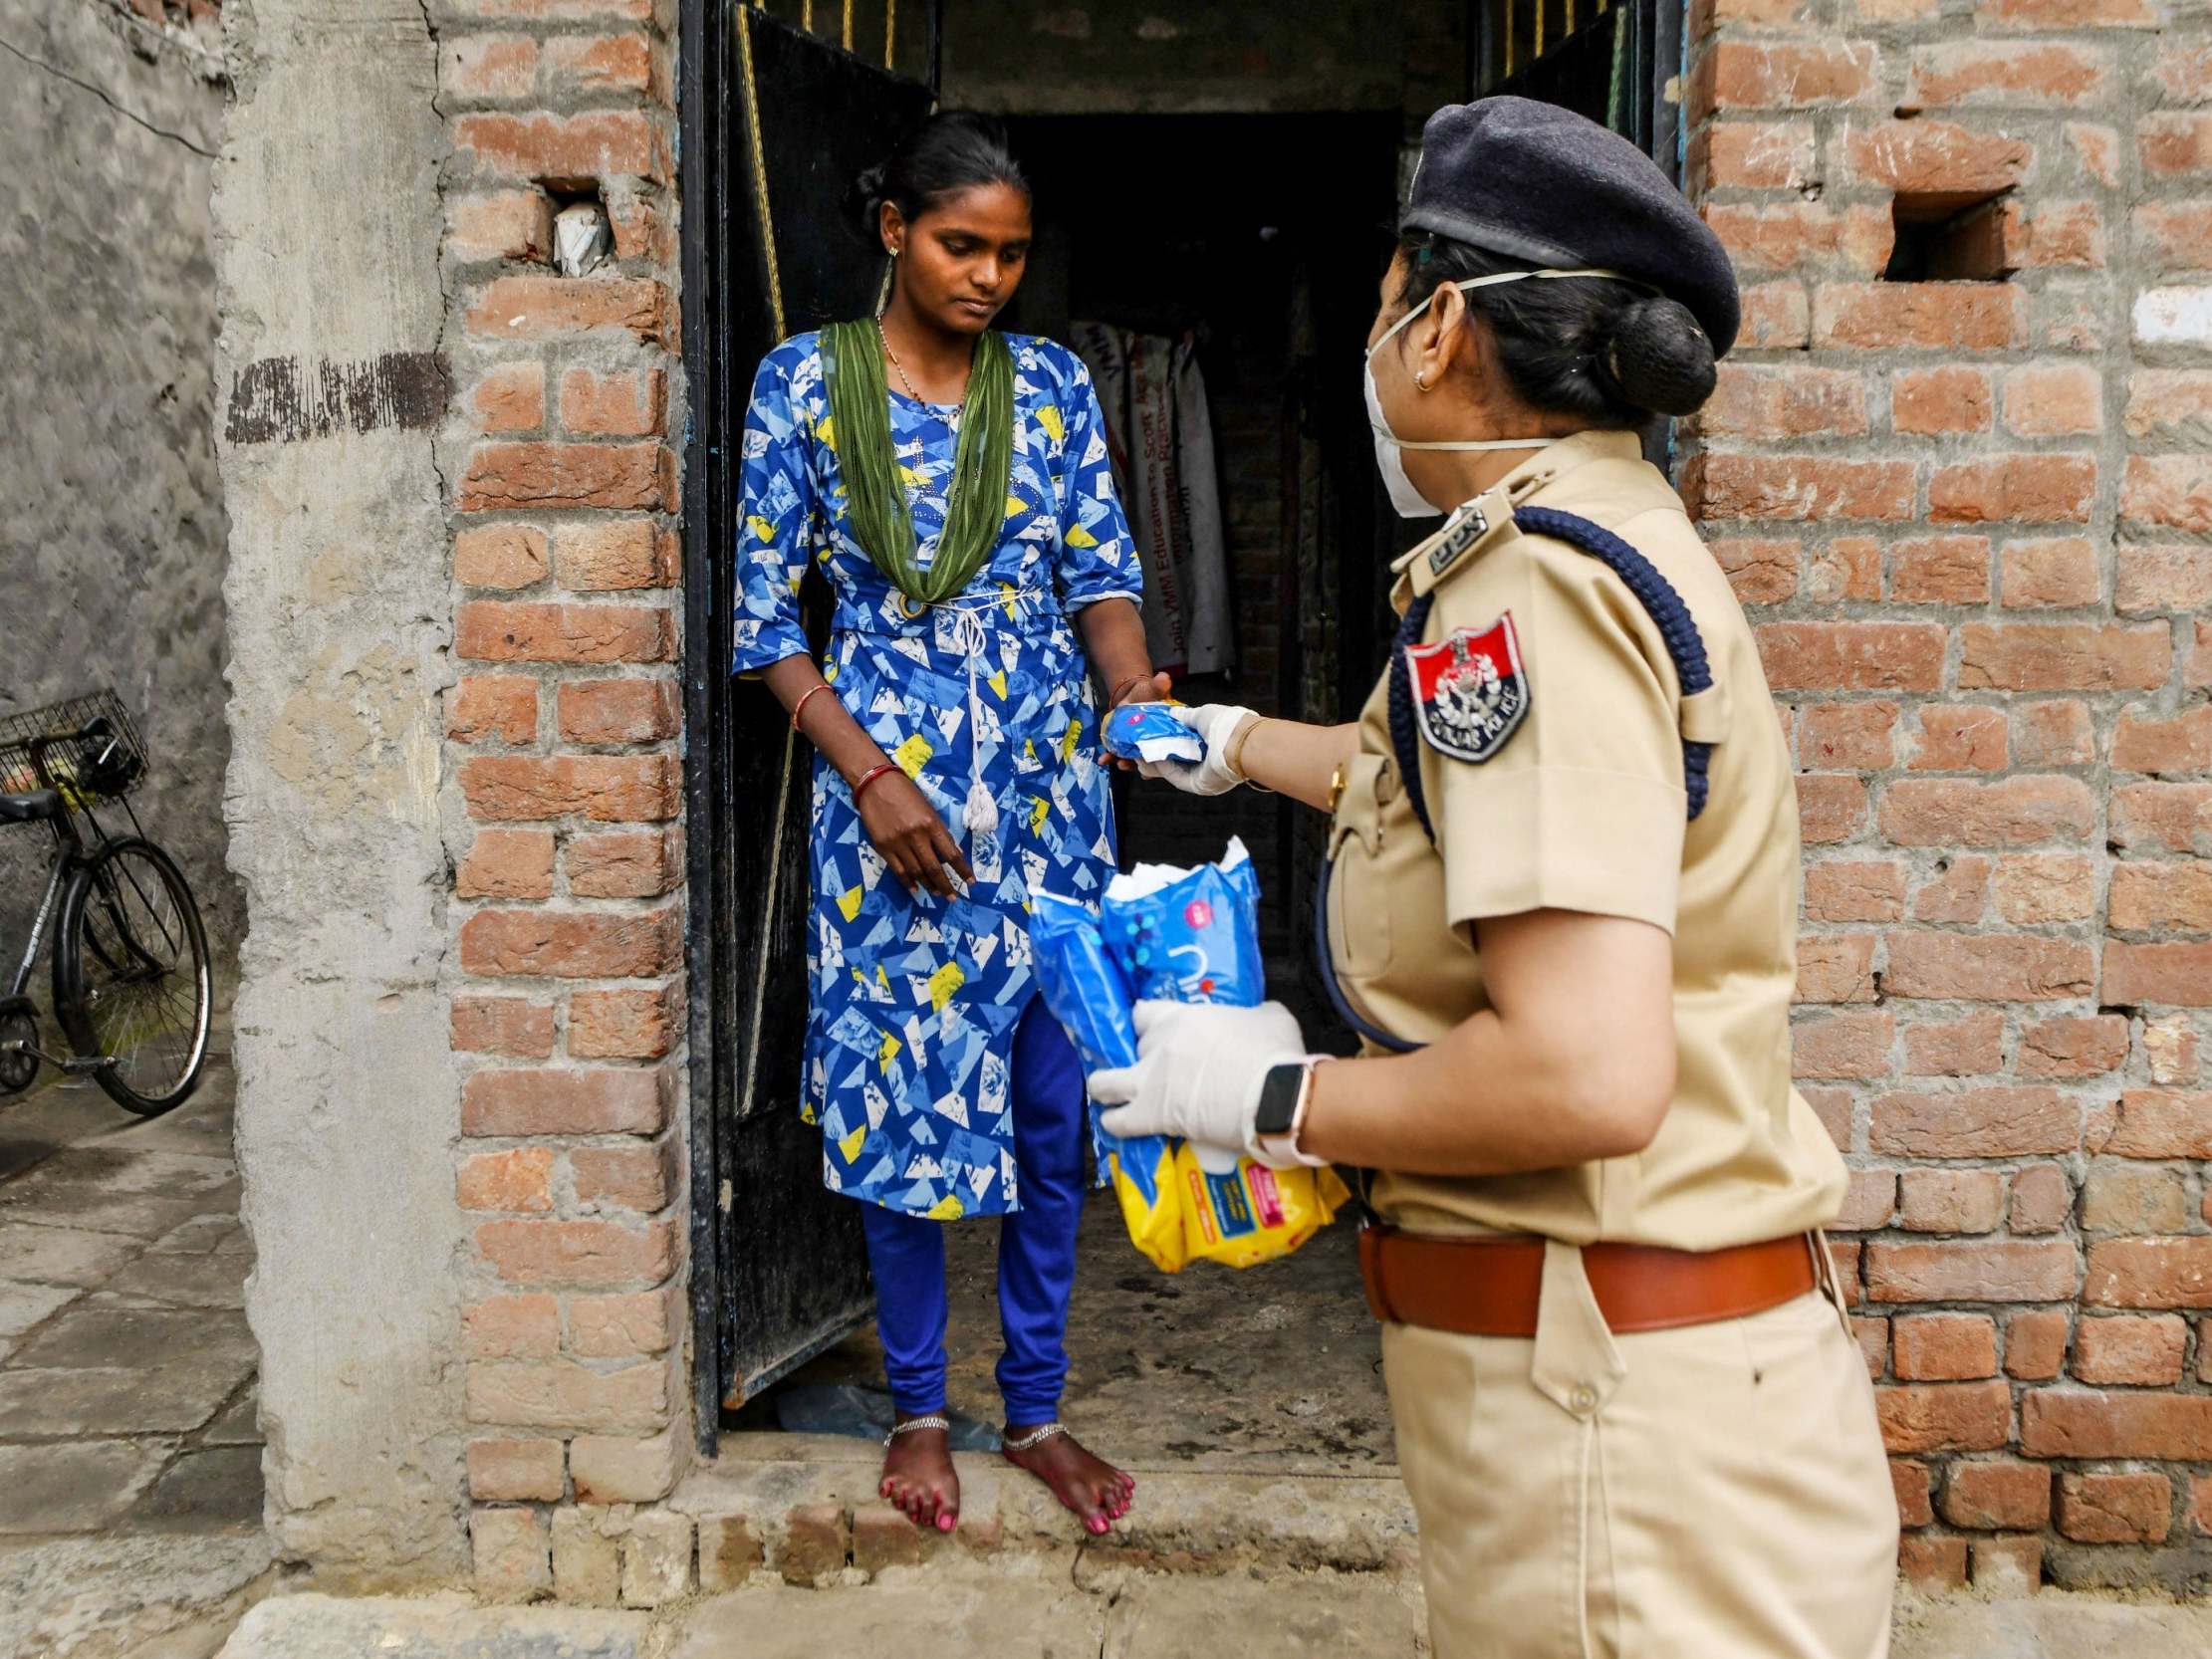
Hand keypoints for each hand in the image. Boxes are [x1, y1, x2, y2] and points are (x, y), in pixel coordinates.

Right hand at [855, 768, 973, 899]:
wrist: (875, 783)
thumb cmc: (906, 793)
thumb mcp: (929, 808)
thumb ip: (940, 831)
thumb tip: (953, 853)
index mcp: (931, 824)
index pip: (951, 853)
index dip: (962, 870)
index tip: (970, 882)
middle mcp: (916, 836)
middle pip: (934, 868)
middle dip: (946, 885)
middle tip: (953, 897)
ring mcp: (898, 843)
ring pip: (917, 872)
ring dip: (929, 885)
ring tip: (938, 893)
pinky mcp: (883, 847)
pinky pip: (898, 871)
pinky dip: (908, 882)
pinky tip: (916, 889)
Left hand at [1089, 1000, 1313, 1168]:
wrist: (1274, 1095)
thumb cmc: (1274, 1052)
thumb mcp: (1270, 1017)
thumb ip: (1254, 1015)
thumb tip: (1259, 1017)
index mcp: (1183, 1017)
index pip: (1144, 1013)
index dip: (1145, 1023)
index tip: (1150, 1030)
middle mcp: (1158, 1044)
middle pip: (1131, 1047)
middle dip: (1139, 1059)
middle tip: (1151, 1071)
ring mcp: (1149, 1081)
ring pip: (1105, 1082)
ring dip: (1104, 1088)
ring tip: (1108, 1096)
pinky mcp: (1151, 1116)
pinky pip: (1118, 1122)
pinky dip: (1115, 1123)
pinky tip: (1115, 1124)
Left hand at [1106, 670, 1173, 771]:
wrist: (1132, 696)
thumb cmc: (1148, 694)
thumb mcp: (1154, 689)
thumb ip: (1159, 686)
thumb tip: (1164, 677)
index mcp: (1167, 734)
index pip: (1170, 749)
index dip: (1165, 758)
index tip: (1157, 764)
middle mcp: (1154, 744)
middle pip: (1151, 759)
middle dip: (1141, 764)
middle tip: (1130, 763)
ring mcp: (1139, 747)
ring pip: (1134, 760)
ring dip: (1125, 763)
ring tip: (1117, 763)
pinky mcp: (1125, 746)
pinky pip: (1119, 754)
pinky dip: (1111, 758)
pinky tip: (1103, 760)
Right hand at [1136, 704, 1257, 796]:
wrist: (1238, 741)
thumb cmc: (1225, 724)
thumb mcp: (1201, 715)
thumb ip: (1185, 717)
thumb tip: (1171, 712)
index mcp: (1211, 745)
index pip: (1185, 745)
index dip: (1166, 741)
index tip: (1149, 736)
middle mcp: (1208, 762)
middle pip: (1176, 760)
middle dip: (1156, 755)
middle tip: (1137, 749)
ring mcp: (1203, 775)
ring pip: (1173, 770)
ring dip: (1155, 762)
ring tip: (1138, 753)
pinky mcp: (1198, 785)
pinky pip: (1176, 777)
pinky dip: (1162, 769)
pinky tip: (1150, 758)